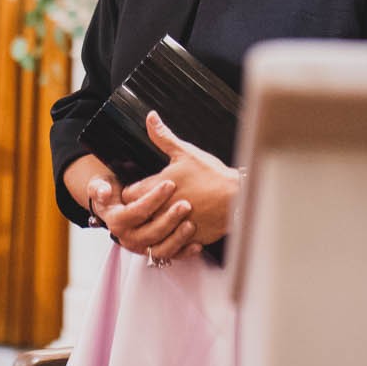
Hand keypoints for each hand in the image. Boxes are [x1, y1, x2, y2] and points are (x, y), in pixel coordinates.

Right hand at [85, 170, 193, 259]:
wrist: (114, 206)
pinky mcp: (154, 253)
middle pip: (150, 233)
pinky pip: (170, 257)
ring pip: (160, 249)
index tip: (170, 183)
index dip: (153, 199)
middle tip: (186, 204)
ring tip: (191, 223)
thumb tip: (103, 192)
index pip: (136, 212)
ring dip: (177, 239)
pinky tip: (197, 245)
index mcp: (116, 222)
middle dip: (169, 219)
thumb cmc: (110, 192)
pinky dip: (184, 253)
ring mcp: (141, 248)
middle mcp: (128, 238)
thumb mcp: (100, 185)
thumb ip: (99, 187)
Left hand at [120, 111, 240, 259]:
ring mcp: (173, 227)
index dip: (130, 193)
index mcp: (157, 187)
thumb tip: (151, 117)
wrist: (238, 198)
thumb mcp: (186, 152)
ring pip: (150, 236)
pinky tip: (174, 233)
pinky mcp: (186, 240)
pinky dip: (170, 241)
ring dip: (152, 228)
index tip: (138, 190)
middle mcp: (161, 210)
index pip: (128, 195)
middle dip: (138, 212)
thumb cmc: (212, 174)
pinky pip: (170, 248)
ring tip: (158, 221)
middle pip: (136, 217)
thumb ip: (163, 137)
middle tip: (144, 206)